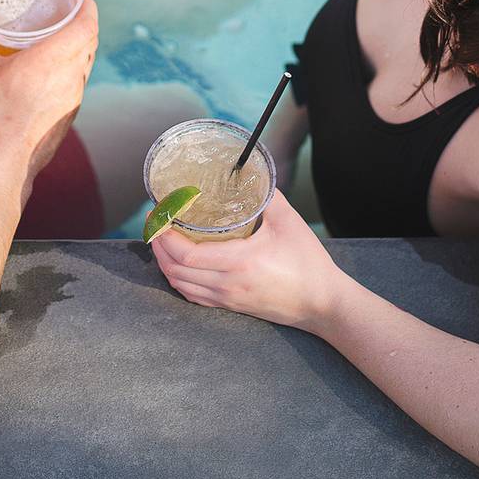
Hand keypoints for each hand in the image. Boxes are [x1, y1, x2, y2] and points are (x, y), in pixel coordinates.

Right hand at [0, 0, 98, 180]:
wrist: (6, 159)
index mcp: (53, 58)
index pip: (87, 24)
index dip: (88, 7)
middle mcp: (71, 75)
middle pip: (91, 41)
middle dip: (84, 22)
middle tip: (68, 12)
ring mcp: (74, 95)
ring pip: (87, 62)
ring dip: (80, 46)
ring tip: (61, 37)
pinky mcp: (71, 111)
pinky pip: (79, 80)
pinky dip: (73, 67)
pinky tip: (53, 70)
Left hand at [150, 195, 348, 330]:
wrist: (322, 303)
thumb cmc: (308, 263)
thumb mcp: (289, 222)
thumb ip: (268, 195)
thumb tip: (251, 172)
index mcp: (238, 263)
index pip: (185, 254)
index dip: (165, 234)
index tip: (159, 213)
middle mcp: (227, 284)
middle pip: (175, 270)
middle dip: (158, 245)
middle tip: (156, 221)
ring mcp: (227, 298)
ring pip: (180, 285)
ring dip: (165, 262)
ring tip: (162, 239)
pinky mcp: (231, 306)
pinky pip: (193, 295)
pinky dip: (178, 279)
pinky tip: (178, 264)